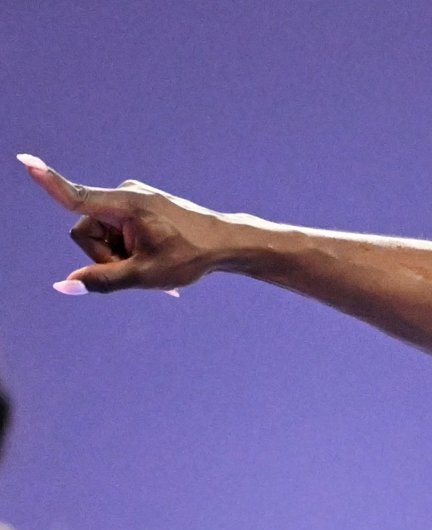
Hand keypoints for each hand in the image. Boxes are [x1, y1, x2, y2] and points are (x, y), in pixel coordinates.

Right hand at [18, 154, 230, 295]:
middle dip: (104, 256)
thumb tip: (64, 285)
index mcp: (125, 205)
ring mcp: (131, 199)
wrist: (225, 243)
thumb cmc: (189, 257)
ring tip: (151, 262)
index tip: (25, 161)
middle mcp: (123, 195)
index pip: (77, 196)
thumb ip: (103, 280)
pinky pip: (116, 231)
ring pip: (101, 235)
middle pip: (86, 232)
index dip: (48, 183)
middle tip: (139, 267)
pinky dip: (129, 249)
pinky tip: (154, 261)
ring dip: (118, 254)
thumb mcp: (145, 275)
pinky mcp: (137, 205)